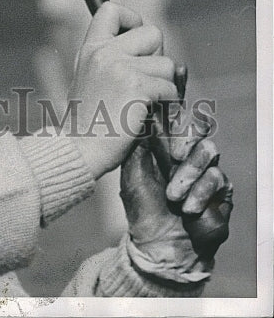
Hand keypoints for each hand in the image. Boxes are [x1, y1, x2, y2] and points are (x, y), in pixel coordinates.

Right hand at [66, 3, 177, 178]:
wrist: (80, 149)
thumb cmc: (89, 120)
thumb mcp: (89, 78)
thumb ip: (110, 59)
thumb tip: (148, 51)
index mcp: (91, 48)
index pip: (112, 9)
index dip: (133, 19)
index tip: (137, 39)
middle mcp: (105, 52)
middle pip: (153, 32)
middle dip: (158, 56)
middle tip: (147, 79)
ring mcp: (120, 68)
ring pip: (168, 65)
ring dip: (165, 86)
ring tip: (146, 102)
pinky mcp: (137, 88)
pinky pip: (170, 88)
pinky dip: (168, 104)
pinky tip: (149, 114)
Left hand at [121, 128, 232, 281]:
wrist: (158, 243)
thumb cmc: (142, 206)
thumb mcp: (132, 170)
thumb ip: (137, 141)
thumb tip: (140, 111)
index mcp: (165, 142)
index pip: (177, 116)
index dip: (174, 117)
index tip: (161, 128)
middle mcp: (188, 152)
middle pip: (199, 125)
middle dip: (187, 137)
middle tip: (175, 156)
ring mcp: (206, 168)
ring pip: (209, 150)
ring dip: (189, 173)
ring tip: (173, 196)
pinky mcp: (222, 189)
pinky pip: (218, 177)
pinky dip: (200, 193)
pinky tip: (188, 208)